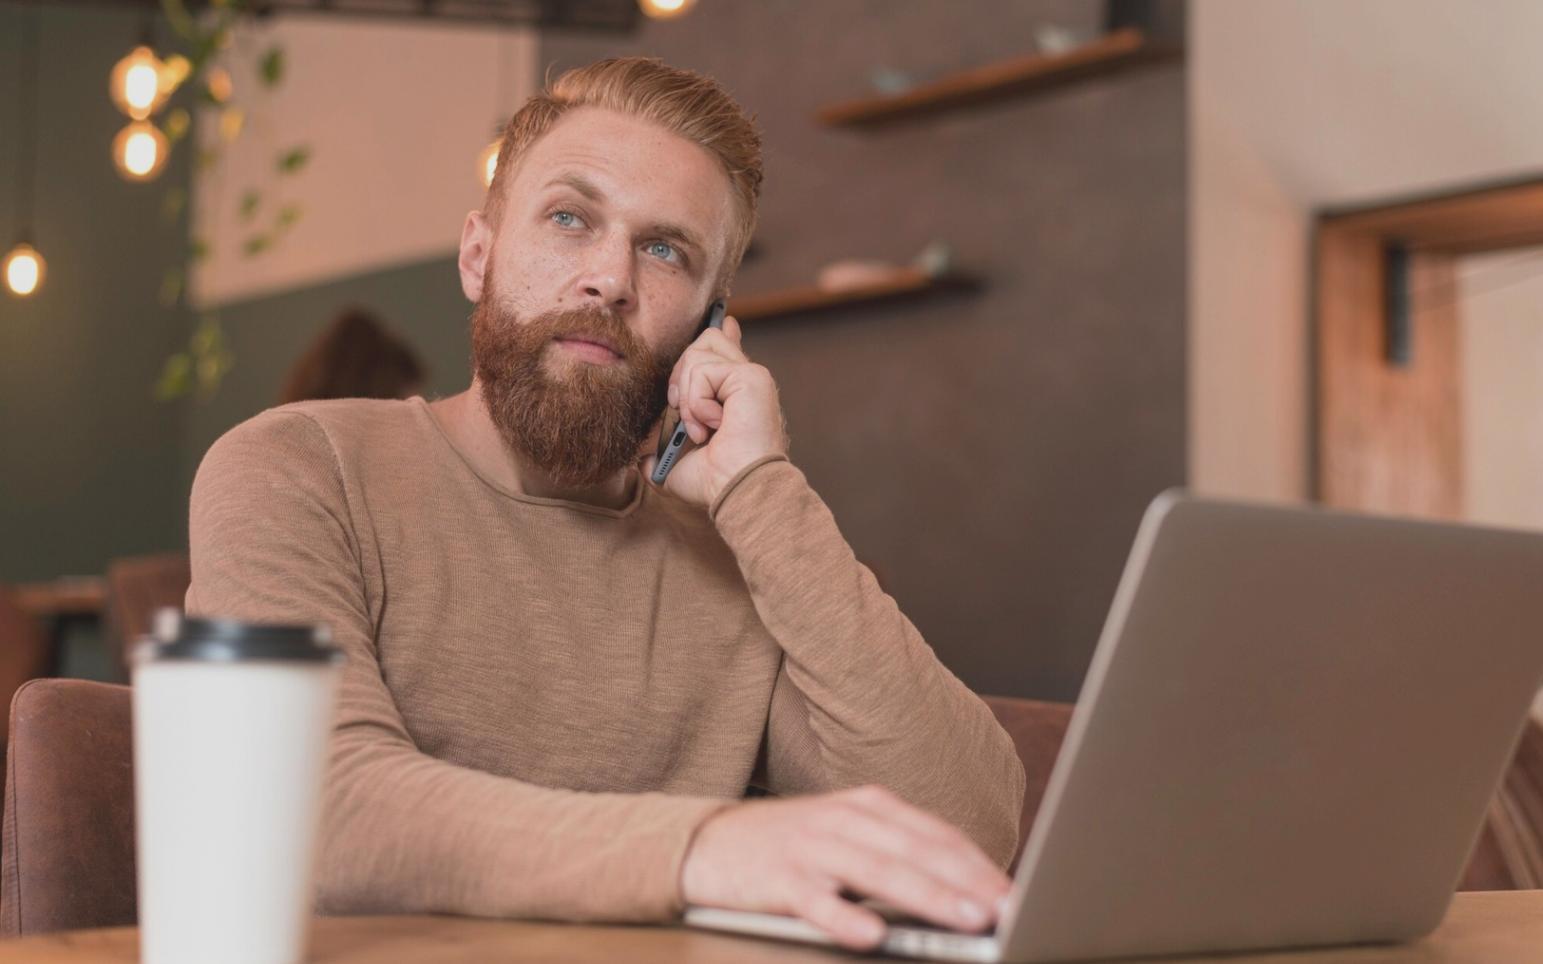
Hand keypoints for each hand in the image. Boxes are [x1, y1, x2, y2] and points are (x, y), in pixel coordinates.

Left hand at [643, 315, 787, 506]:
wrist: (736, 489)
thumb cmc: (715, 482)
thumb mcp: (677, 464)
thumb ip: (661, 454)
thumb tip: (643, 462)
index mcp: (735, 393)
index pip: (728, 348)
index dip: (724, 333)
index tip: (729, 322)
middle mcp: (745, 380)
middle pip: (705, 340)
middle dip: (681, 375)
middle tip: (686, 416)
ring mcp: (750, 375)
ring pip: (698, 353)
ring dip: (688, 395)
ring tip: (702, 427)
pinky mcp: (751, 376)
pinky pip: (704, 369)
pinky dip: (698, 400)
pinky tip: (713, 423)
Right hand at [680, 785, 1011, 950]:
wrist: (707, 842)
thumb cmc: (791, 846)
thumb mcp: (846, 835)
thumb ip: (897, 853)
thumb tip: (963, 888)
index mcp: (868, 806)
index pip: (934, 834)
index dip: (977, 863)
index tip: (1012, 893)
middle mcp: (844, 820)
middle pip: (916, 850)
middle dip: (966, 881)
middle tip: (1005, 908)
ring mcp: (811, 847)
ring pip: (878, 872)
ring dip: (926, 896)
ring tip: (965, 919)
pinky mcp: (778, 879)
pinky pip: (816, 901)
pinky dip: (845, 918)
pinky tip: (870, 936)